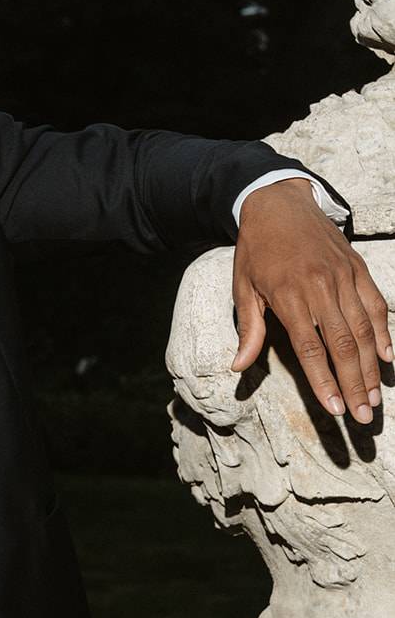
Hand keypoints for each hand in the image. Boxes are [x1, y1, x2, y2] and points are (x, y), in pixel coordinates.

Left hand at [231, 179, 391, 421]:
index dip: (324, 381)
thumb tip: (238, 367)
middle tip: (363, 416)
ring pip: (364, 329)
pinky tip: (387, 358)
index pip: (310, 348)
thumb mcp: (242, 287)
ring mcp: (343, 276)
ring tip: (374, 398)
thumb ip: (249, 329)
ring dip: (371, 367)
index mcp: (289, 295)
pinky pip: (375, 304)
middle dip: (354, 384)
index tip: (335, 409)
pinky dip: (384, 332)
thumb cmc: (256, 249)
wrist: (278, 202)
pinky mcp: (357, 268)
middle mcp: (321, 287)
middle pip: (343, 345)